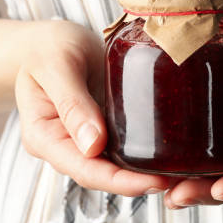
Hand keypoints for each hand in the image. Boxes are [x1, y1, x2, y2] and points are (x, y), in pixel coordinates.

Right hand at [15, 20, 173, 195]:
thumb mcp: (56, 65)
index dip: (119, 182)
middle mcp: (63, 145)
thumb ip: (71, 103)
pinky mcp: (101, 127)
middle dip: (138, 181)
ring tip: (178, 171)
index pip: (84, 170)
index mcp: (43, 137)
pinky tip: (167, 150)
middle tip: (177, 180)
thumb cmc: (46, 47)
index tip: (152, 181)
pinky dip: (143, 150)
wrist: (48, 40)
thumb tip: (92, 145)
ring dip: (143, 171)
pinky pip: (122, 145)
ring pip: (115, 164)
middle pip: (103, 174)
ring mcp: (82, 139)